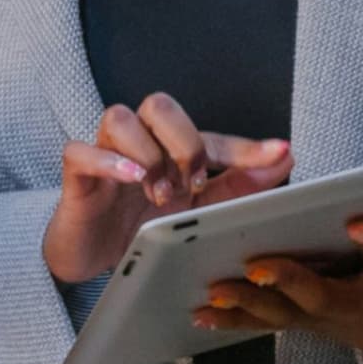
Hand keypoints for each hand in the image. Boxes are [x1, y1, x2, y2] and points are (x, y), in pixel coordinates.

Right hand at [45, 95, 295, 284]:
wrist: (94, 258)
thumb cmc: (142, 226)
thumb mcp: (199, 211)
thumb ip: (240, 186)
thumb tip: (285, 158)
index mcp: (172, 150)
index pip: (212, 137)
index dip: (245, 148)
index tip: (279, 154)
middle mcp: (141, 142)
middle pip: (160, 105)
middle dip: (184, 142)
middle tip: (191, 184)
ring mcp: (106, 154)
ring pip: (119, 117)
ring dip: (147, 155)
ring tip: (156, 192)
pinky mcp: (77, 175)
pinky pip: (81, 151)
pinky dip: (108, 161)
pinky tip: (130, 178)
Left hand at [195, 199, 362, 363]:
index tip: (360, 221)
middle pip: (324, 299)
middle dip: (291, 283)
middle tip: (258, 265)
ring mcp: (333, 323)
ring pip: (287, 316)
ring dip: (248, 305)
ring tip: (211, 292)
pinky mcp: (313, 325)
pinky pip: (272, 323)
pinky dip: (236, 319)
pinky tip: (200, 313)